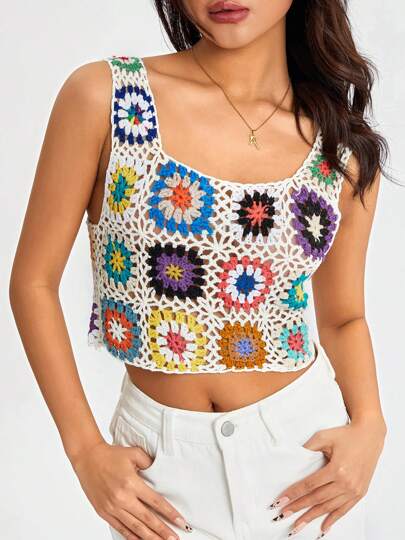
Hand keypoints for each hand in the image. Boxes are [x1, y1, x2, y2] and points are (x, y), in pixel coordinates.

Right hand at [70, 440, 189, 539]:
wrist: (88, 458)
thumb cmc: (111, 455)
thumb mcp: (134, 454)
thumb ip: (149, 464)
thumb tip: (160, 474)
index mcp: (131, 483)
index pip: (156, 502)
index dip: (170, 514)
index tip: (181, 522)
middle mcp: (122, 498)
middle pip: (147, 519)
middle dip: (163, 531)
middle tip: (175, 539)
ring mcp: (112, 507)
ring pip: (135, 528)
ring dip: (150, 537)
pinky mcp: (104, 512)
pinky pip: (121, 528)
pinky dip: (132, 537)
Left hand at [269, 416, 386, 536]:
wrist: (369, 436)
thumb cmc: (345, 435)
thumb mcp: (323, 437)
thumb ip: (308, 448)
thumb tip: (293, 460)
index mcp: (336, 469)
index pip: (309, 485)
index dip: (294, 493)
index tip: (281, 501)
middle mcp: (346, 483)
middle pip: (317, 499)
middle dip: (298, 508)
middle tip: (284, 514)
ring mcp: (354, 490)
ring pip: (329, 507)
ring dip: (312, 517)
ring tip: (298, 525)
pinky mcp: (359, 493)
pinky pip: (344, 510)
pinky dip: (333, 519)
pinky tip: (323, 527)